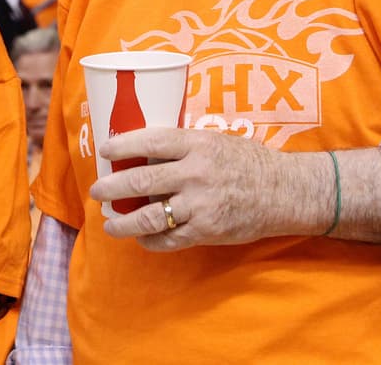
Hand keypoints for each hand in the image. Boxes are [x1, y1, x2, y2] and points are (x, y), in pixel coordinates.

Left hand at [87, 126, 326, 251]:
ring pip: (149, 216)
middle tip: (97, 192)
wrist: (283, 191)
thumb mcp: (215, 140)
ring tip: (110, 224)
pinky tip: (141, 237)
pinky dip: (150, 240)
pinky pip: (168, 239)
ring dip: (123, 222)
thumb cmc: (247, 161)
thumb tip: (144, 152)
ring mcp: (200, 204)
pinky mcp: (206, 230)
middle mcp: (195, 173)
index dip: (122, 145)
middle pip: (141, 181)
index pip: (150, 141)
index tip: (105, 150)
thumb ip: (183, 146)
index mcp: (196, 144)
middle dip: (112, 188)